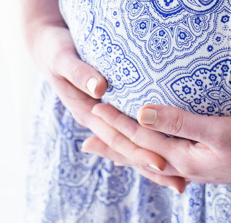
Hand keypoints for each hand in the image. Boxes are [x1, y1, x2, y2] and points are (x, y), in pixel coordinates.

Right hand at [25, 22, 189, 192]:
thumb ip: (80, 73)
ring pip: (132, 143)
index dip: (139, 151)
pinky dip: (151, 138)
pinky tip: (172, 145)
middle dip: (153, 165)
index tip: (161, 163)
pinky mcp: (112, 106)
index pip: (116, 139)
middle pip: (128, 148)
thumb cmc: (55, 50)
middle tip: (181, 183)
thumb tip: (100, 89)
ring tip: (182, 178)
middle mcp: (97, 120)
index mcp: (86, 113)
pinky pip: (133, 128)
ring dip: (155, 157)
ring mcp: (104, 116)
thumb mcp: (64, 59)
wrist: (48, 47)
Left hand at [82, 103, 230, 186]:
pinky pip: (170, 161)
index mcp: (184, 158)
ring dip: (129, 153)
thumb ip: (180, 121)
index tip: (94, 108)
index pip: (140, 138)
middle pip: (140, 155)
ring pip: (153, 161)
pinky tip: (156, 154)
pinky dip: (153, 156)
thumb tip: (142, 111)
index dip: (115, 122)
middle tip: (86, 136)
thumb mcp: (220, 129)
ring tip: (109, 148)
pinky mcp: (209, 164)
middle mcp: (186, 167)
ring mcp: (198, 168)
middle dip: (113, 144)